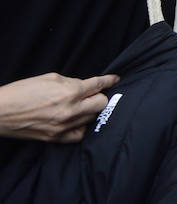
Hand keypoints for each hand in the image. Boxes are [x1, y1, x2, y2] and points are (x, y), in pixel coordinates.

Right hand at [0, 73, 119, 141]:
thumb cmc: (21, 92)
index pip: (98, 85)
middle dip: (99, 96)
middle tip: (93, 94)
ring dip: (90, 111)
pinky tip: (77, 121)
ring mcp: (64, 126)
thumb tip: (84, 86)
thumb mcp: (50, 78)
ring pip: (92, 119)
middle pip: (101, 103)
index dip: (109, 81)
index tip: (115, 79)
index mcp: (70, 92)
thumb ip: (71, 82)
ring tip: (82, 107)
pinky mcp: (56, 138)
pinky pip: (79, 135)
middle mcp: (70, 110)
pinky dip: (81, 127)